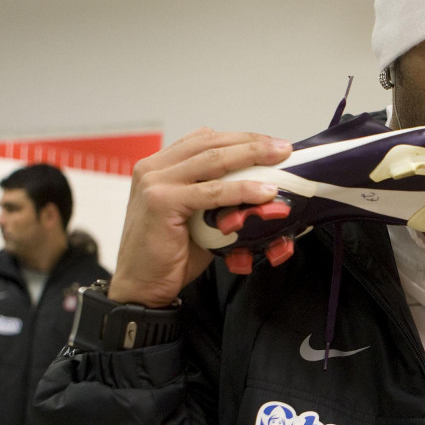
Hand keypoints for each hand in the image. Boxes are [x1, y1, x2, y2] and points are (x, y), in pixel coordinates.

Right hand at [108, 128, 293, 307]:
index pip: (204, 140)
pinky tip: (264, 192)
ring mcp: (155, 182)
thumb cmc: (170, 255)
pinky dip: (241, 190)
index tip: (270, 143)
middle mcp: (153, 168)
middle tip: (283, 147)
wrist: (142, 286)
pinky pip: (211, 191)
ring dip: (251, 157)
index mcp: (160, 166)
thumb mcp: (196, 216)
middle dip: (251, 143)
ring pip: (213, 160)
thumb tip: (262, 191)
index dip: (240, 139)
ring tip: (280, 159)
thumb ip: (218, 198)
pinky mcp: (161, 202)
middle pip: (210, 143)